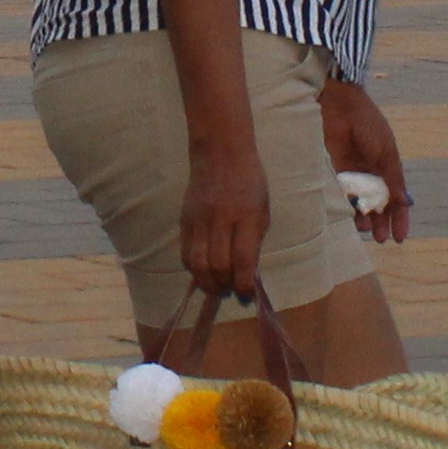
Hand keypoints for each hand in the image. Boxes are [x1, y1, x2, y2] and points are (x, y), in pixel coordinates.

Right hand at [180, 143, 268, 298]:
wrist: (220, 153)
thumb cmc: (249, 182)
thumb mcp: (262, 210)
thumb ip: (255, 241)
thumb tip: (247, 274)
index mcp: (247, 216)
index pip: (242, 258)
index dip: (243, 283)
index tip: (245, 295)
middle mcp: (221, 219)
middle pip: (217, 265)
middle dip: (224, 286)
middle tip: (230, 292)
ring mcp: (199, 220)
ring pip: (197, 263)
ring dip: (207, 282)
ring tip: (216, 287)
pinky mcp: (185, 220)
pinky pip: (186, 253)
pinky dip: (194, 269)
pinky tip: (203, 272)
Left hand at [321, 81, 410, 243]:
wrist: (340, 106)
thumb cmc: (368, 124)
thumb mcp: (386, 152)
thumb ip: (393, 177)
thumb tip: (404, 202)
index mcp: (386, 168)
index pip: (396, 200)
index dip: (399, 219)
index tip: (400, 238)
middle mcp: (370, 174)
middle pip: (377, 206)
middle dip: (380, 224)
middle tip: (380, 239)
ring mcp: (351, 175)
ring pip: (359, 204)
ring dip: (363, 218)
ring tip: (364, 230)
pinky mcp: (333, 172)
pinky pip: (341, 195)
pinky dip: (345, 207)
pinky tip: (349, 217)